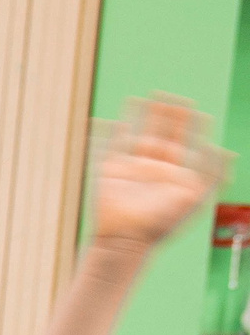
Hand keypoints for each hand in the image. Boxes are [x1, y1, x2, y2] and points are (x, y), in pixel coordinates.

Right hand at [92, 97, 223, 251]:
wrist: (127, 239)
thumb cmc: (162, 224)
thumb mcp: (196, 198)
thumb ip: (212, 174)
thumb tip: (225, 150)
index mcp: (175, 173)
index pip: (184, 141)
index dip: (190, 124)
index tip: (193, 109)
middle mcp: (154, 168)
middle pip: (162, 133)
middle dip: (167, 115)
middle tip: (169, 95)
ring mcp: (131, 168)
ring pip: (138, 134)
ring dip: (141, 116)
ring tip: (143, 97)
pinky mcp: (110, 171)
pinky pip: (111, 146)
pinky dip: (109, 131)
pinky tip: (111, 118)